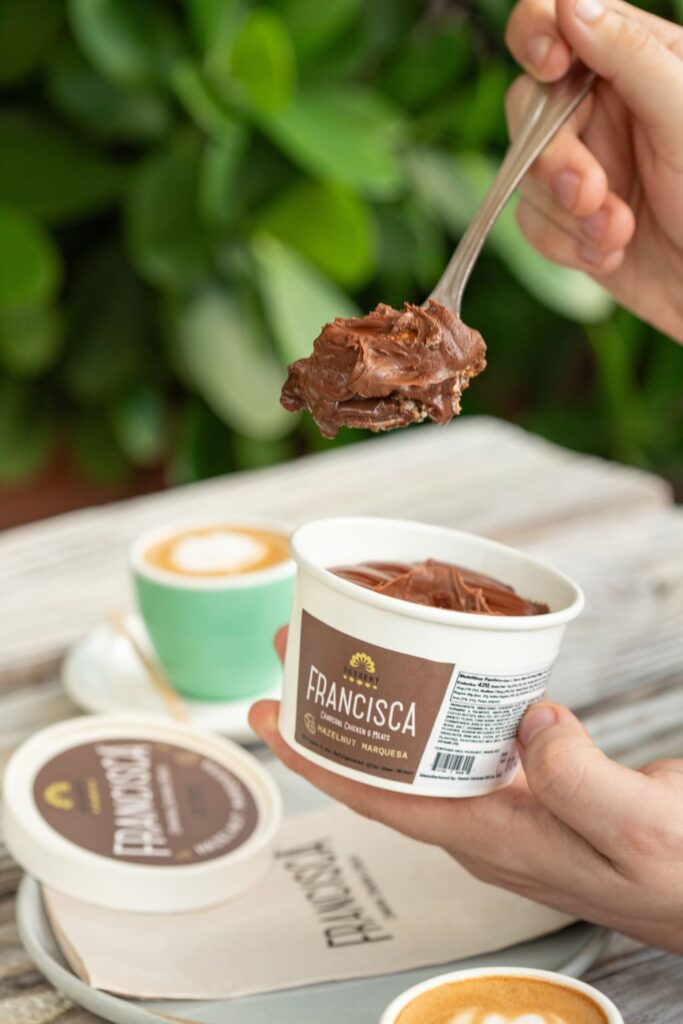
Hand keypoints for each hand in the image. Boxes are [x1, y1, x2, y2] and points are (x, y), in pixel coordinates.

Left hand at [250, 627, 682, 952]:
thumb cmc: (678, 874)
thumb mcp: (635, 826)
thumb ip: (577, 779)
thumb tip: (525, 720)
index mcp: (491, 836)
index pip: (379, 798)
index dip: (316, 759)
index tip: (269, 718)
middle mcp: (484, 821)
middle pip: (386, 765)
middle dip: (335, 713)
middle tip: (299, 653)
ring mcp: (508, 804)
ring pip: (424, 749)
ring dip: (381, 703)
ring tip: (353, 650)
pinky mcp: (537, 784)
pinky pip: (469, 739)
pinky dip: (442, 703)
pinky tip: (444, 671)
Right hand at [504, 0, 682, 342]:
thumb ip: (631, 59)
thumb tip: (572, 6)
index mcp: (634, 61)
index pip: (560, 21)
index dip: (538, 34)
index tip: (550, 65)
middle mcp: (600, 108)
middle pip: (529, 106)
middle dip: (554, 157)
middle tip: (589, 192)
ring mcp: (579, 165)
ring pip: (525, 173)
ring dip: (568, 214)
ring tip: (617, 234)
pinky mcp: (564, 220)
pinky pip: (530, 223)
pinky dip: (567, 245)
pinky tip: (609, 253)